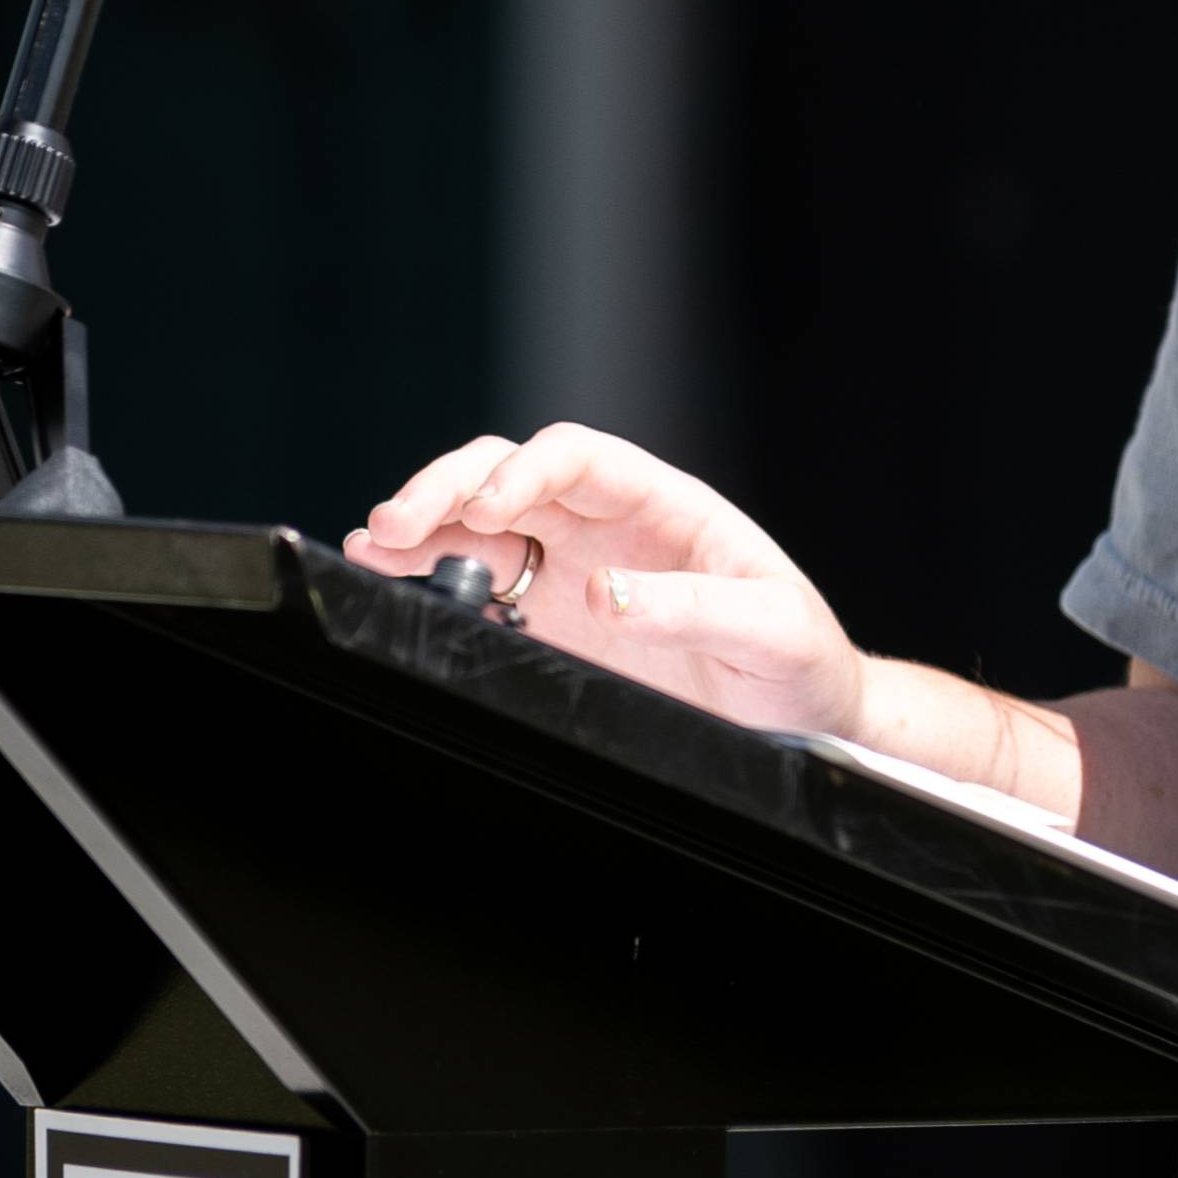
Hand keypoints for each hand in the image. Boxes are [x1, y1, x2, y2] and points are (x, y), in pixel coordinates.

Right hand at [347, 426, 870, 739]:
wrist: (804, 719)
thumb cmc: (801, 662)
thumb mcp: (769, 632)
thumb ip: (693, 608)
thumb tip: (604, 590)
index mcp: (664, 505)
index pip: (578, 459)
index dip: (524, 471)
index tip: (485, 508)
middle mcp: (610, 525)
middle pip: (511, 476)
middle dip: (448, 489)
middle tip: (393, 525)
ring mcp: (574, 568)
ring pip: (483, 522)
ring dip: (426, 526)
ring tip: (373, 546)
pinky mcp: (553, 621)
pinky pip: (483, 582)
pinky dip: (434, 574)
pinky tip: (392, 578)